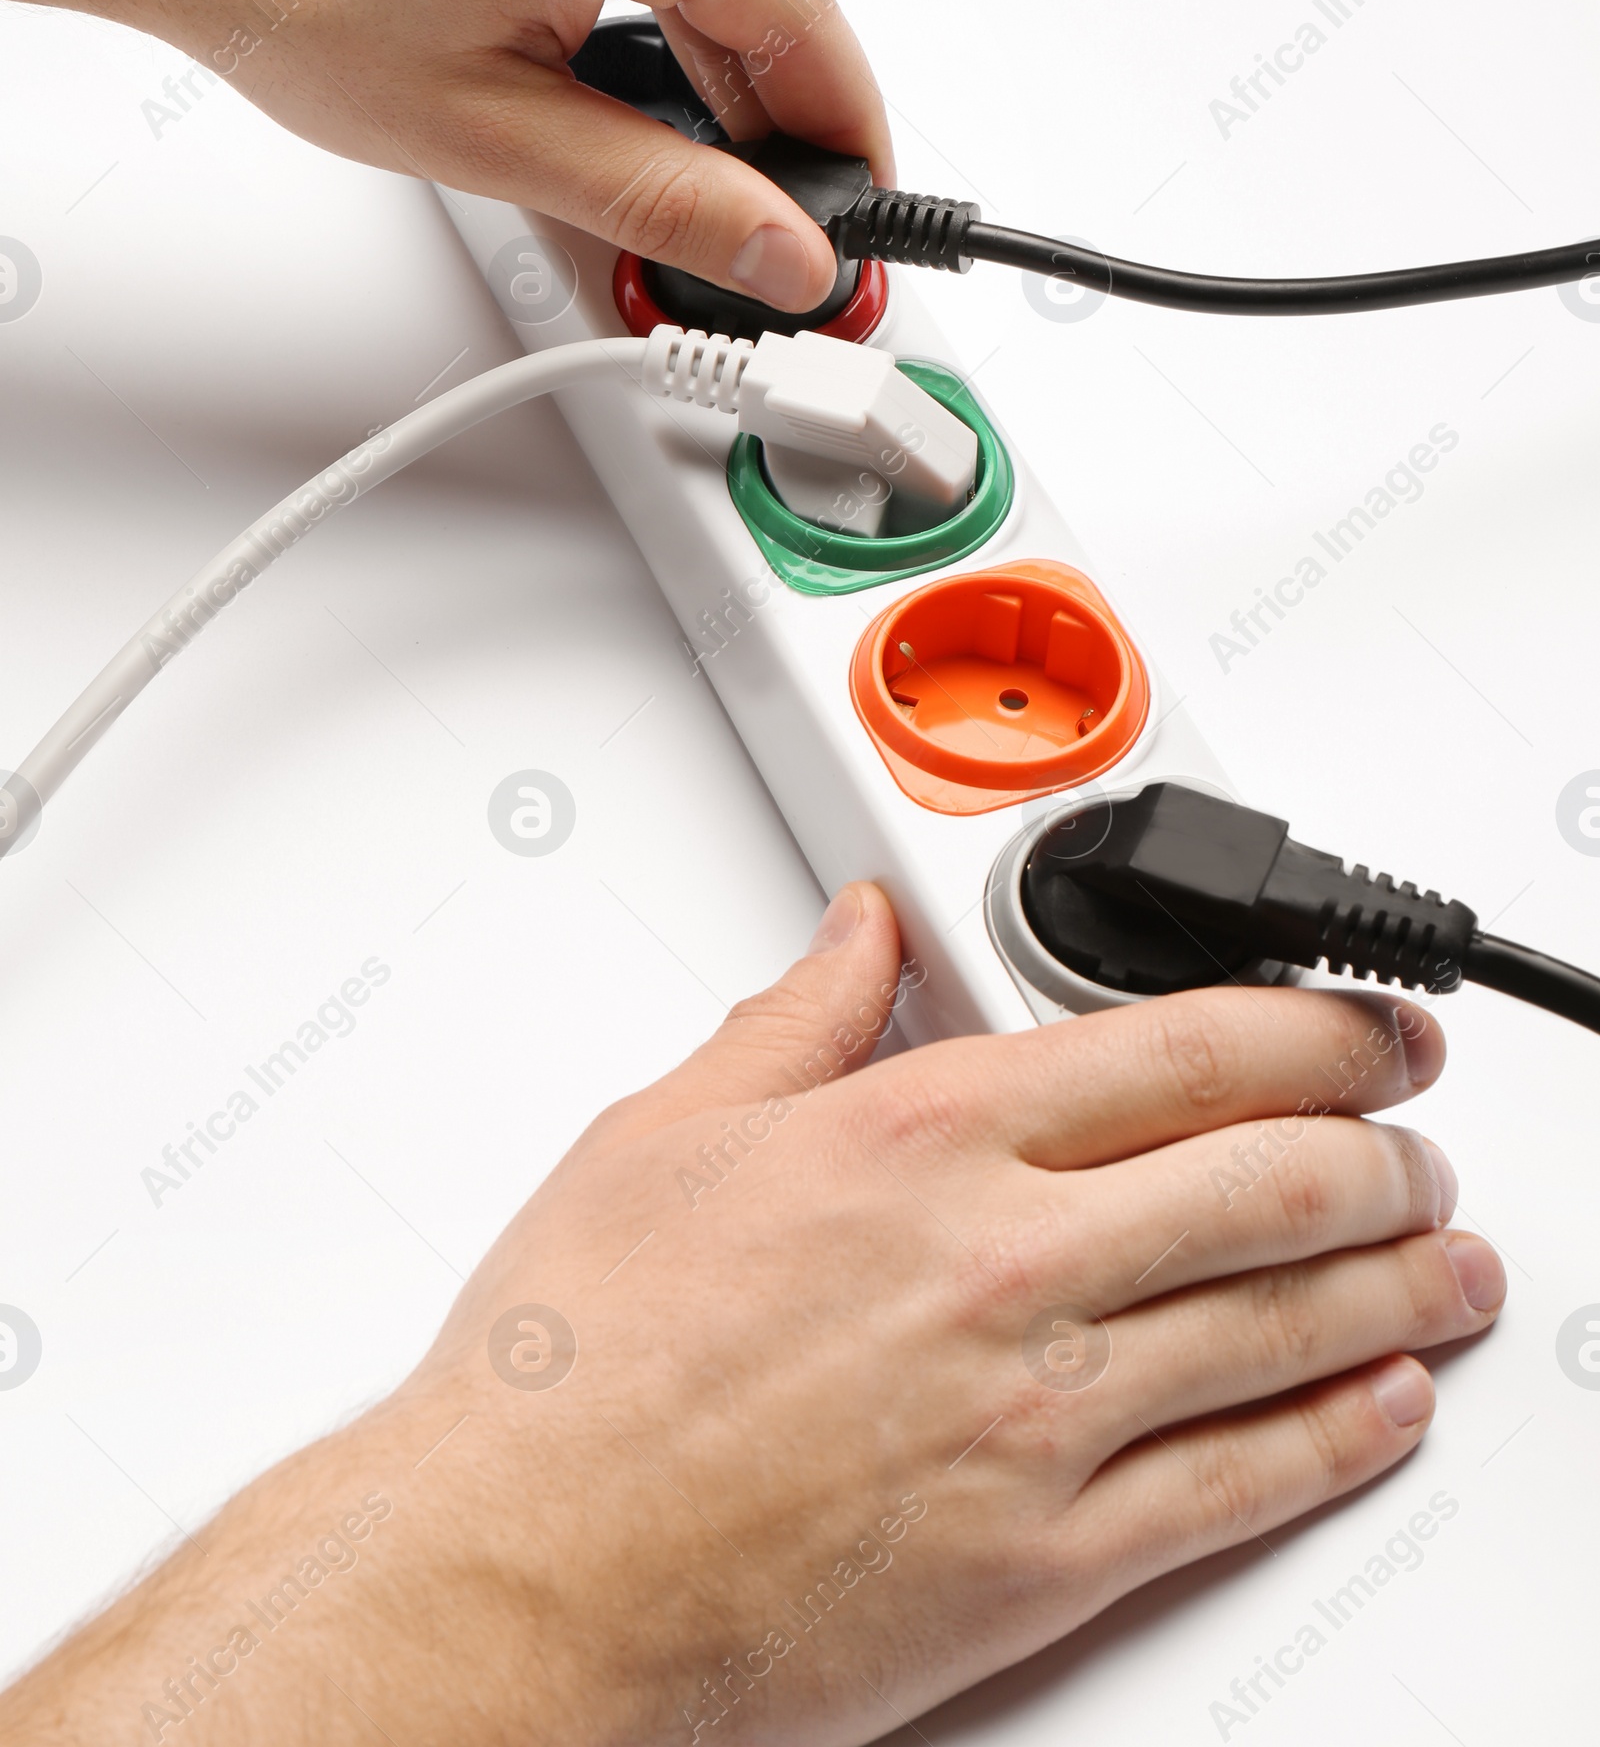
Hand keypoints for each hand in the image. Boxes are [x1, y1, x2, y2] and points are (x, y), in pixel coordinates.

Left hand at [0, 0, 890, 312]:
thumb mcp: (488, 129)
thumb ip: (659, 200)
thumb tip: (775, 247)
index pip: (804, 14)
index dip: (846, 131)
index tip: (863, 203)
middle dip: (751, 102)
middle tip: (738, 211)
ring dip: (684, 32)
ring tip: (609, 119)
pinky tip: (579, 33)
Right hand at [4, 890, 1502, 1744]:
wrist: (527, 1575)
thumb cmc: (579, 1371)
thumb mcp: (669, 1134)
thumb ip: (798, 1017)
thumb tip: (858, 933)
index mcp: (924, 1135)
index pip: (1190, 1045)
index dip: (1322, 1023)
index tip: (1373, 1021)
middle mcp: (1006, 1262)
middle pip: (1278, 1177)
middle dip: (1387, 1148)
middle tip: (1422, 1137)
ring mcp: (1040, 1414)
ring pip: (1289, 1321)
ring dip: (1402, 1280)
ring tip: (1450, 1256)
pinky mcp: (1044, 1556)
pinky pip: (1242, 1483)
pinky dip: (1340, 1432)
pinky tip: (1381, 1400)